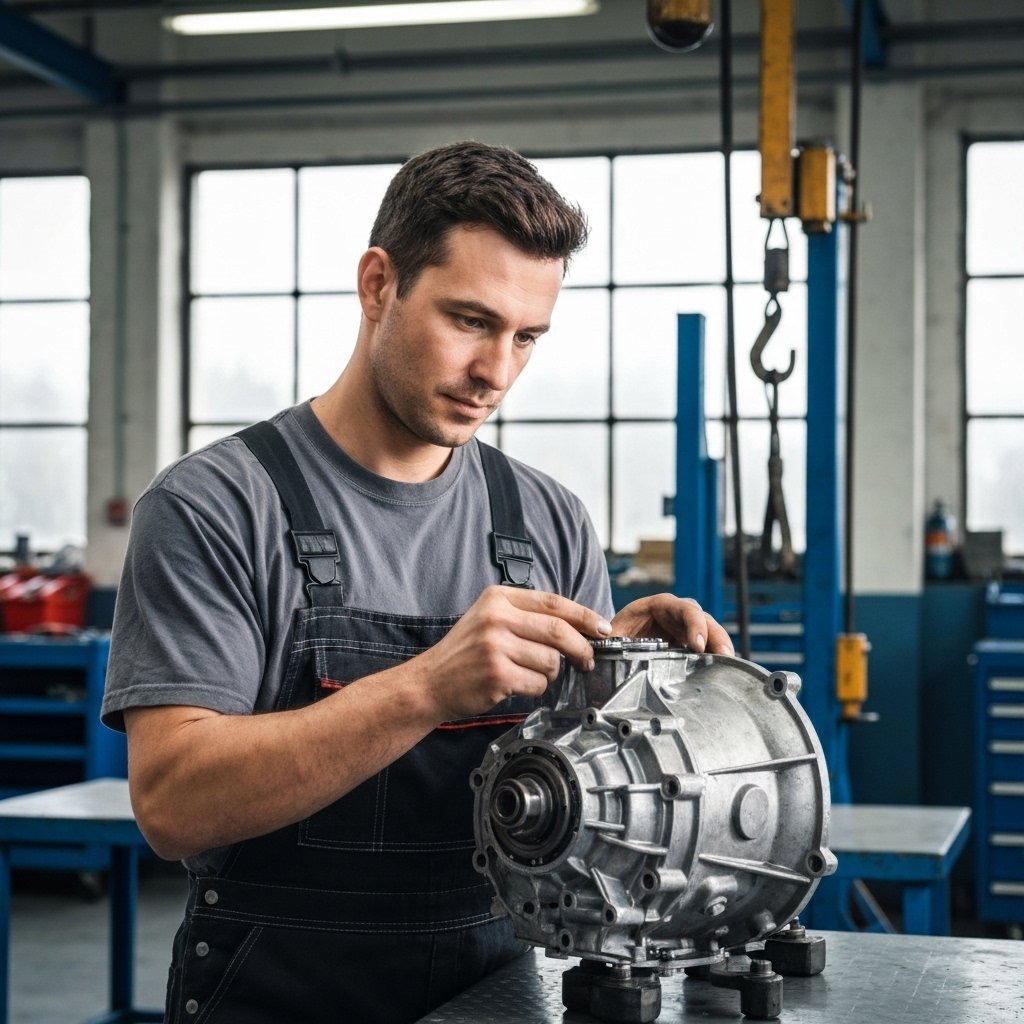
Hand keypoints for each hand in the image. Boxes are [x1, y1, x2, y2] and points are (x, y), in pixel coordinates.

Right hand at [414, 585, 613, 721]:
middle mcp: (496, 618)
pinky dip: (536, 688)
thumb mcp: (489, 618)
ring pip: (551, 661)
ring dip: (551, 673)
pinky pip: (538, 684)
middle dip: (582, 648)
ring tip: (530, 673)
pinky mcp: (497, 675)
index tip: (603, 628)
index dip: (585, 616)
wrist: (429, 683)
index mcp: (498, 598)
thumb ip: (527, 616)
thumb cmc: (465, 653)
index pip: (554, 602)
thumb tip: (579, 626)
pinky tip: (517, 685)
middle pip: (560, 631)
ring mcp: (495, 646)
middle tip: (587, 660)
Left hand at [610, 594, 732, 654]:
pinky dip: (714, 659)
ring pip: (710, 634)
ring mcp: (686, 629)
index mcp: (660, 605)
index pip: (684, 609)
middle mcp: (678, 614)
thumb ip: (609, 638)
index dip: (694, 624)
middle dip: (716, 637)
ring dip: (720, 649)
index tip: (696, 644)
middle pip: (704, 620)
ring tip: (728, 666)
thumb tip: (605, 643)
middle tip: (723, 657)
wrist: (617, 638)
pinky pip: (707, 648)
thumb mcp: (612, 632)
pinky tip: (721, 672)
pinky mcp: (690, 644)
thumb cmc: (616, 631)